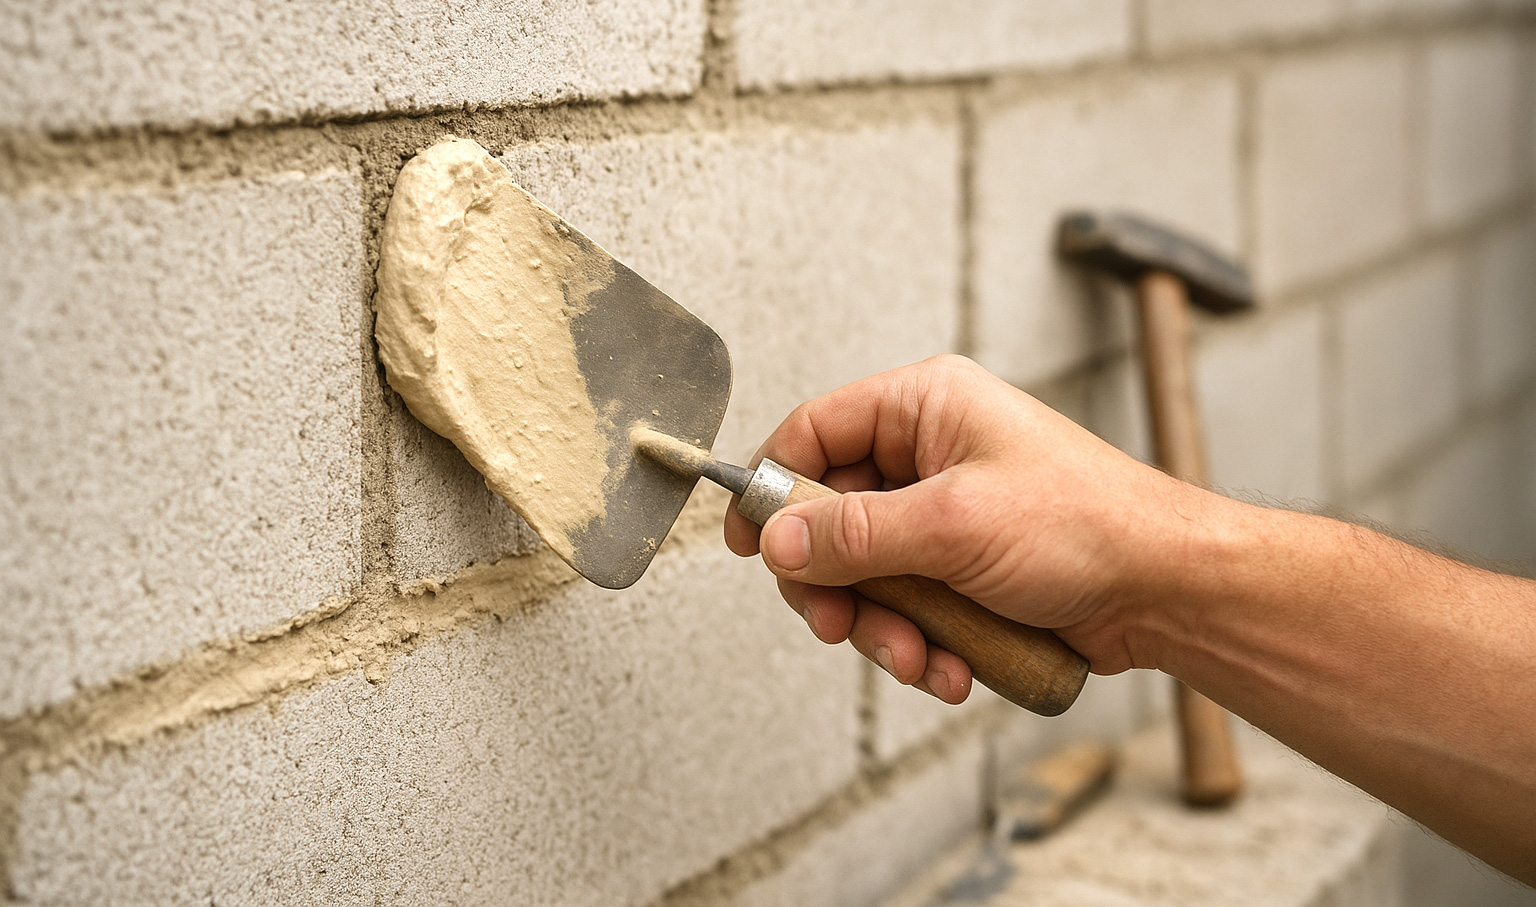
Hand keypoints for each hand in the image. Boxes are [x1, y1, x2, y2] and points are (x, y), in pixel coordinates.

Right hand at [724, 355, 1215, 702]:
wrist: (1166, 590)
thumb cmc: (1088, 525)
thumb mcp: (954, 524)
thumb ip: (855, 534)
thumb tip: (775, 539)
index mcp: (925, 406)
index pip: (814, 430)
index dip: (773, 485)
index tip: (749, 542)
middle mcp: (929, 452)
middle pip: (829, 515)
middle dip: (834, 582)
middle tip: (836, 623)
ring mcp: (944, 513)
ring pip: (865, 573)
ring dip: (881, 627)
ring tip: (917, 658)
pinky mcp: (961, 567)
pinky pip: (907, 605)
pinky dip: (918, 643)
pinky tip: (950, 668)